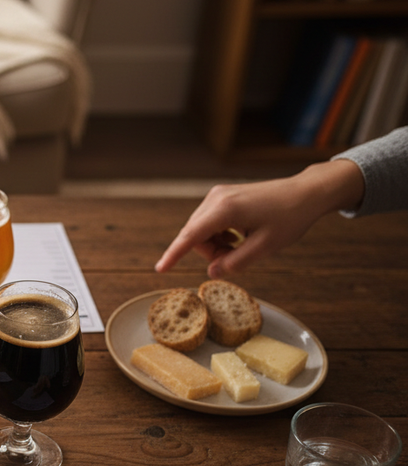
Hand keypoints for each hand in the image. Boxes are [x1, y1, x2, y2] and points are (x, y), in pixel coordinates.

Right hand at [155, 159, 364, 277]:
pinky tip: (239, 236)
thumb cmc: (289, 218)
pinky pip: (209, 222)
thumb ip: (235, 263)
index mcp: (225, 209)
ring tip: (240, 247)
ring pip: (200, 229)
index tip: (160, 269)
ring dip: (214, 245)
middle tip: (234, 260)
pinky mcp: (223, 196)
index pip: (191, 236)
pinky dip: (218, 235)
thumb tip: (212, 273)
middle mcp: (216, 198)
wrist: (305, 192)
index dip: (174, 254)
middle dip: (208, 253)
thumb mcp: (265, 247)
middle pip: (194, 234)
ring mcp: (218, 195)